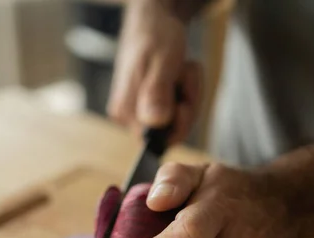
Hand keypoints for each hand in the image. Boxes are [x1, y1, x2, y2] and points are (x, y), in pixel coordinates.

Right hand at [107, 0, 202, 143]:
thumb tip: (155, 122)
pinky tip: (179, 75)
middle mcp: (127, 116)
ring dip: (188, 95)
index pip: (159, 140)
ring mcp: (138, 113)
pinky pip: (176, 112)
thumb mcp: (161, 62)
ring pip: (177, 121)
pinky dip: (185, 93)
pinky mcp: (148, 107)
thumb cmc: (154, 37)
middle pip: (170, 132)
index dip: (179, 122)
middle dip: (187, 104)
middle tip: (182, 75)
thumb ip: (157, 92)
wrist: (152, 23)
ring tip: (180, 70)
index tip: (183, 99)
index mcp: (125, 110)